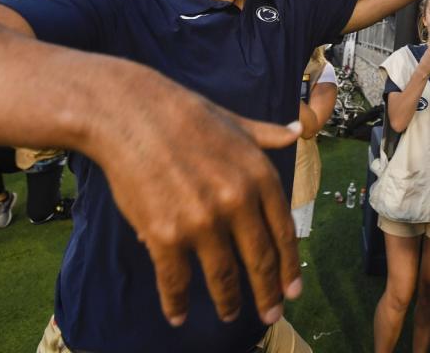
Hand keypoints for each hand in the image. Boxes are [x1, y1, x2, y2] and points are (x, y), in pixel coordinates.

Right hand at [96, 91, 302, 327]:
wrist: (130, 113)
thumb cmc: (184, 114)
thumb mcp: (236, 122)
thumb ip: (268, 135)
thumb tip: (299, 130)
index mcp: (259, 176)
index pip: (283, 233)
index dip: (289, 267)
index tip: (293, 290)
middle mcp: (237, 202)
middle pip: (260, 261)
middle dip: (268, 294)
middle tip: (270, 314)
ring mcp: (202, 221)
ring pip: (222, 277)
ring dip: (228, 302)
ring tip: (229, 314)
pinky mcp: (165, 235)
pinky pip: (175, 281)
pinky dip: (176, 303)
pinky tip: (178, 315)